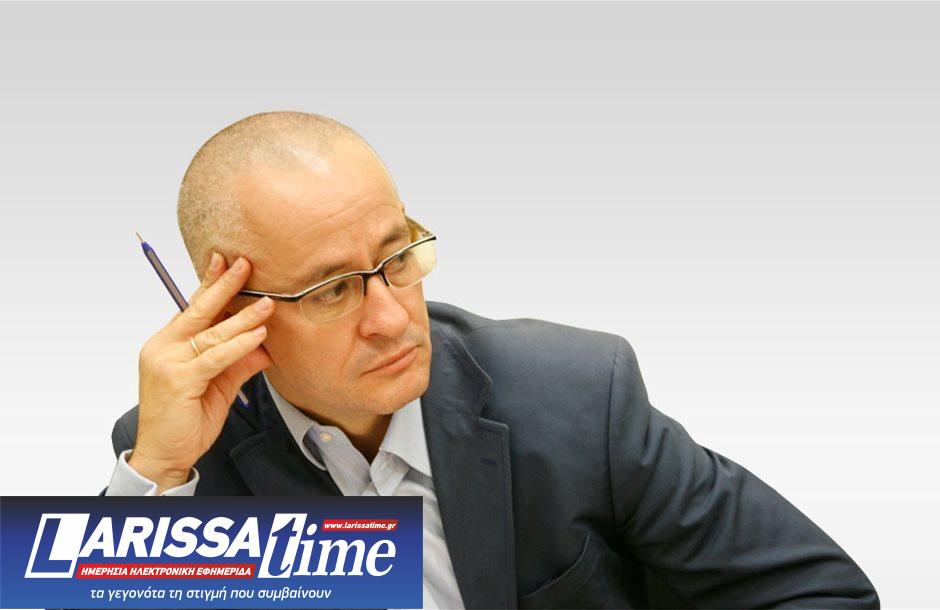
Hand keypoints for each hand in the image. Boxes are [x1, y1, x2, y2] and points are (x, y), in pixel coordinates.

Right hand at [130, 252, 274, 491]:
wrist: (164, 455)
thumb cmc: (186, 421)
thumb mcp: (219, 386)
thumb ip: (238, 363)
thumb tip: (265, 347)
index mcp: (167, 344)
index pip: (192, 307)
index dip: (209, 283)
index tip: (224, 261)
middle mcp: (163, 347)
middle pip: (198, 309)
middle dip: (224, 285)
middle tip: (245, 264)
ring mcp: (168, 362)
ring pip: (212, 333)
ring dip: (243, 317)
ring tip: (268, 303)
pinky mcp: (179, 379)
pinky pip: (215, 357)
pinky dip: (238, 345)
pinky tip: (257, 336)